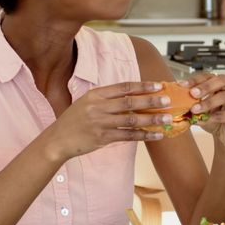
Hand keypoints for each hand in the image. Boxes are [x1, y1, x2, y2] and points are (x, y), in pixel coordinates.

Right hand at [41, 81, 172, 160]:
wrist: (57, 140)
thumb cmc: (74, 120)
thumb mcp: (86, 102)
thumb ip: (107, 99)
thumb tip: (132, 95)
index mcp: (96, 95)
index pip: (124, 87)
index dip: (142, 86)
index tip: (158, 85)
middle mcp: (98, 107)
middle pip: (130, 102)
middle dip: (151, 100)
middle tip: (167, 100)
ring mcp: (101, 122)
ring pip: (132, 119)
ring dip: (152, 118)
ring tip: (167, 118)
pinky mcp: (102, 137)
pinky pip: (128, 135)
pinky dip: (143, 134)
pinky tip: (155, 134)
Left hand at [182, 72, 224, 150]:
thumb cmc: (215, 118)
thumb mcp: (201, 108)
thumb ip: (192, 102)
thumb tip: (174, 98)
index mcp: (223, 83)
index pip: (209, 76)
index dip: (195, 79)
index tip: (182, 85)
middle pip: (221, 81)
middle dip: (205, 86)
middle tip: (192, 93)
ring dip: (208, 102)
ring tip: (195, 109)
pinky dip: (213, 117)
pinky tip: (203, 121)